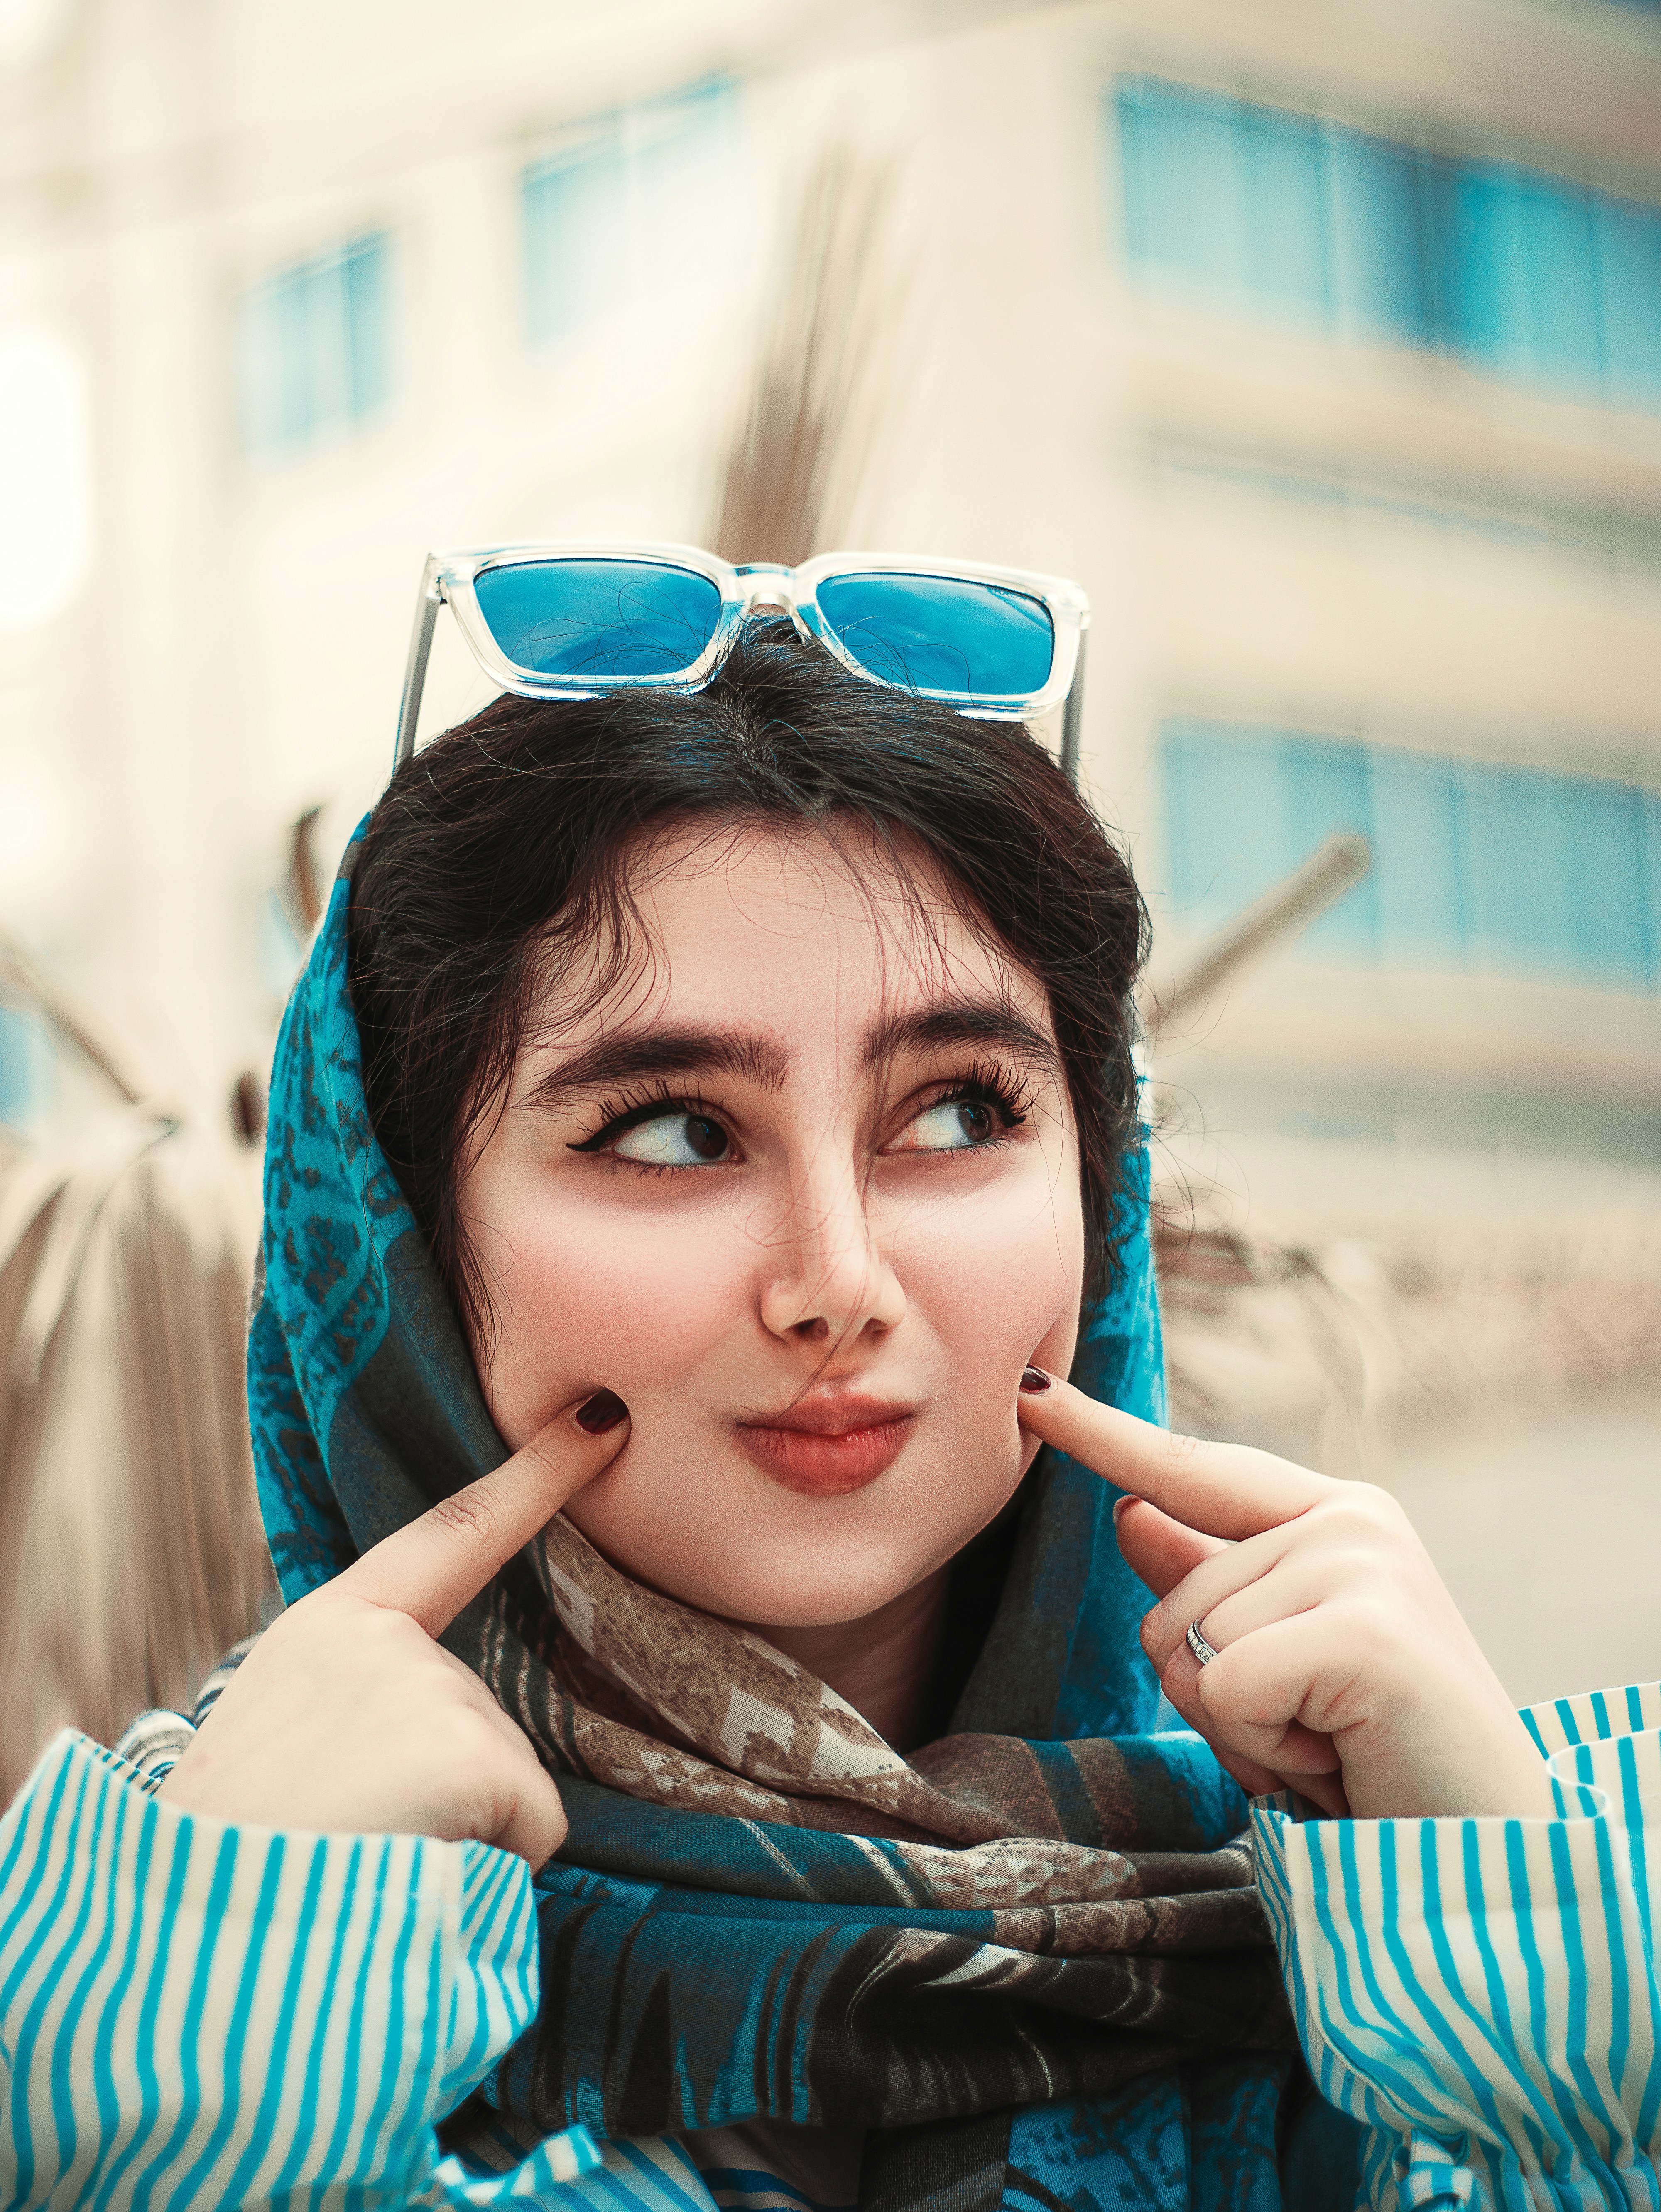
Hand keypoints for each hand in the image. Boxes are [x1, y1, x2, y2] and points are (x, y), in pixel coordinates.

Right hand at [156, 1391, 629, 1864]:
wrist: (192, 1944)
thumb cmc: (234, 1860)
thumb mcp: (283, 1742)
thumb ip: (364, 1701)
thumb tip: (437, 1734)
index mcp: (328, 1625)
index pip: (452, 1532)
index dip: (535, 1475)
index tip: (603, 1417)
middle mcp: (383, 1638)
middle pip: (483, 1717)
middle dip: (445, 1793)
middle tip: (351, 1833)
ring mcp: (430, 1688)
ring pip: (508, 1782)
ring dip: (458, 1834)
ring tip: (365, 1857)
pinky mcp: (472, 1753)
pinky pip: (532, 1832)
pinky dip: (489, 1868)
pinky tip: (406, 1872)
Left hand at [1016, 1372, 1554, 1819]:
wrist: (1487, 1857)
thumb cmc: (1379, 1759)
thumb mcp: (1277, 1662)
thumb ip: (1210, 1584)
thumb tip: (1130, 1509)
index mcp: (1333, 1516)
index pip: (1192, 1469)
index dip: (1101, 1433)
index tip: (1026, 1387)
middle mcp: (1350, 1520)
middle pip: (1168, 1601)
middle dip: (1217, 1696)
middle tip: (1316, 1734)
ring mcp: (1361, 1564)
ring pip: (1188, 1646)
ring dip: (1242, 1729)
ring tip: (1330, 1746)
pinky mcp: (1362, 1631)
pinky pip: (1225, 1688)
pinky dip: (1262, 1751)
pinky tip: (1336, 1761)